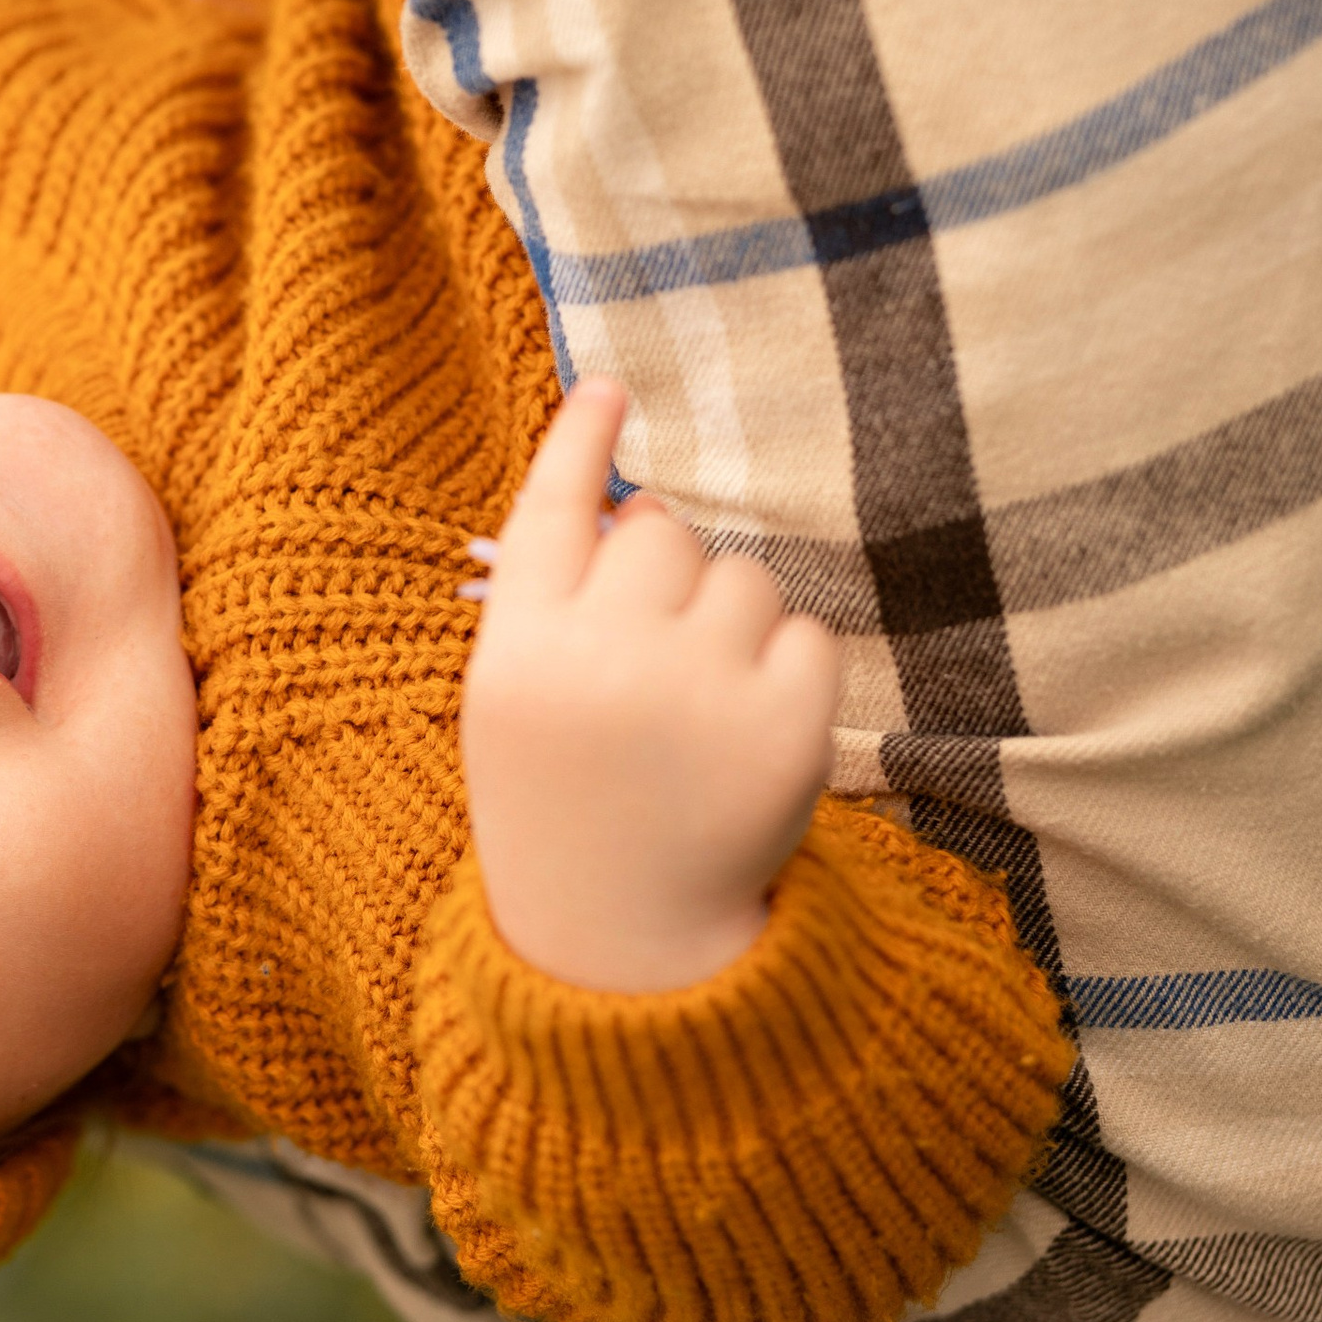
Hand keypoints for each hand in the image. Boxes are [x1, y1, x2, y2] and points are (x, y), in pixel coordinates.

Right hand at [461, 378, 839, 993]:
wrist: (619, 932)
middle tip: (651, 650)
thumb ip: (552, 598)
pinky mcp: (786, 730)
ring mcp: (699, 694)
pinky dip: (787, 668)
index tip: (609, 389)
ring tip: (696, 703)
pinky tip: (747, 726)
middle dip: (668, 571)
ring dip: (730, 618)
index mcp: (522, 650)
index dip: (581, 441)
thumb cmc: (561, 790)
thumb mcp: (514, 695)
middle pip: (662, 534)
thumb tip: (637, 502)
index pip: (552, 512)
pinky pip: (807, 633)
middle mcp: (605, 661)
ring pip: (743, 576)